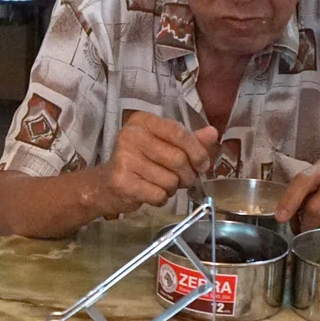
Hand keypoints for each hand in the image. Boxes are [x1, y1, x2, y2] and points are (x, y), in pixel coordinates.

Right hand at [91, 112, 220, 216]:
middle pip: (178, 159)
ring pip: (170, 180)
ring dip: (172, 188)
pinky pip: (158, 195)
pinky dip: (161, 199)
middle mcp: (131, 135)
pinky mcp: (122, 181)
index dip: (197, 151)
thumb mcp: (164, 146)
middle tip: (183, 180)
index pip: (178, 132)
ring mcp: (124, 158)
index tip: (203, 165)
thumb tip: (213, 133)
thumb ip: (188, 140)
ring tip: (161, 185)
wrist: (106, 185)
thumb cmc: (139, 162)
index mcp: (143, 121)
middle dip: (187, 175)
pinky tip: (151, 193)